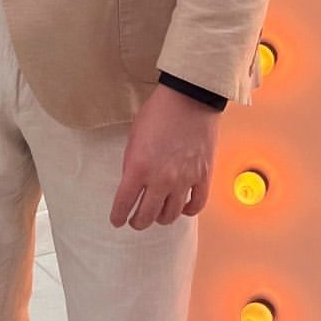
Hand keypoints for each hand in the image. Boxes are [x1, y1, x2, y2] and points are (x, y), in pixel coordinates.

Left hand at [110, 86, 221, 228]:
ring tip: (157, 215)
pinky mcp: (203, 177)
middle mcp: (161, 180)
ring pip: (171, 215)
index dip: (118, 217)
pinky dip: (188, 211)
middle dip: (138, 222)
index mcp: (138, 169)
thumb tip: (134, 183)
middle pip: (147, 215)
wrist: (189, 99)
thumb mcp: (133, 137)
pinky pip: (196, 205)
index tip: (117, 220)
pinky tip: (182, 208)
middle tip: (135, 220)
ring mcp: (184, 181)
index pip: (124, 204)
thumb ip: (132, 163)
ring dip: (161, 218)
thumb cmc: (158, 112)